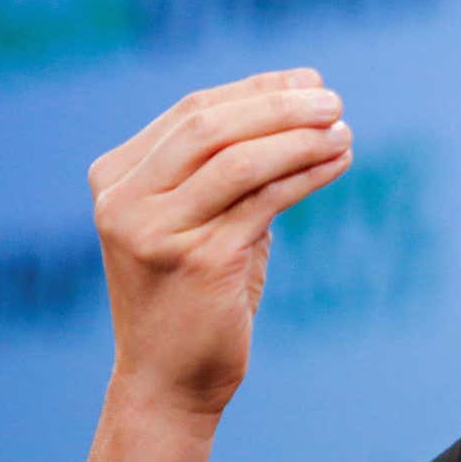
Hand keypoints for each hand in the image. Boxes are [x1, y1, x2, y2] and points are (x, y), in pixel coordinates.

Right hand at [87, 67, 351, 416]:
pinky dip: (307, 175)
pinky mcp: (197, 261)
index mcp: (116, 177)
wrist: (169, 381)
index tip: (309, 80)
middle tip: (334, 100)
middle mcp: (124, 200)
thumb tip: (303, 98)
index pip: (192, 111)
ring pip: (239, 160)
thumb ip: (229, 162)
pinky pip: (265, 201)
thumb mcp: (200, 215)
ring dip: (300, 138)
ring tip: (344, 129)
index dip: (256, 89)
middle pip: (211, 126)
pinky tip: (339, 162)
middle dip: (279, 105)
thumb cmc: (195, 290)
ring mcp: (155, 231)